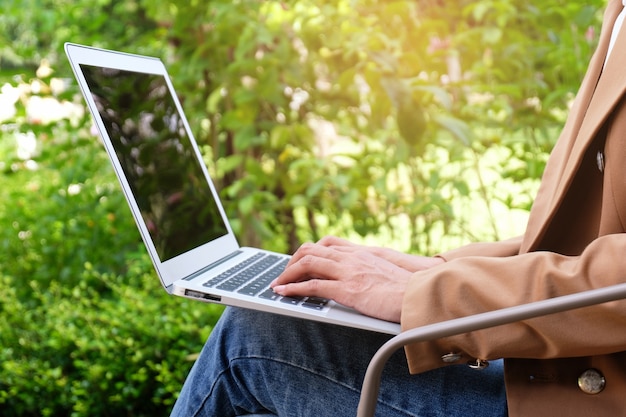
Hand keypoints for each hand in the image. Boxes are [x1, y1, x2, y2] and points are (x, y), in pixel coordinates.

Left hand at [270, 236, 443, 322]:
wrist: (420, 295)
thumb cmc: (407, 288)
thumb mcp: (386, 271)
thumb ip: (370, 269)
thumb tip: (362, 278)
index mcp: (360, 252)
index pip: (326, 243)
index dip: (308, 252)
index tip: (298, 263)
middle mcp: (351, 257)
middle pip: (311, 250)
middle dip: (292, 262)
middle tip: (282, 275)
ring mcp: (348, 272)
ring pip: (308, 263)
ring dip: (287, 274)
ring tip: (276, 284)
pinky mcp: (348, 289)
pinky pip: (313, 286)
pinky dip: (294, 288)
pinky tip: (284, 293)